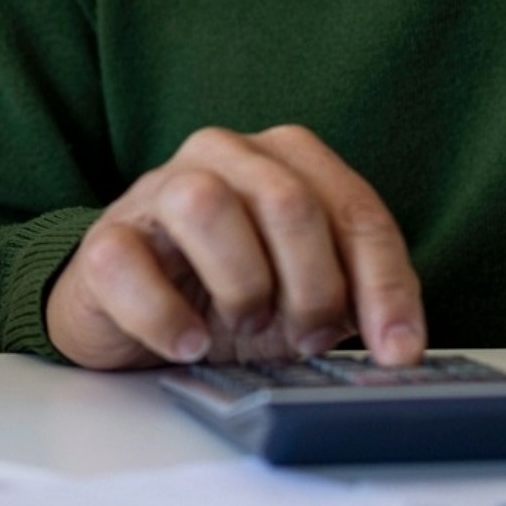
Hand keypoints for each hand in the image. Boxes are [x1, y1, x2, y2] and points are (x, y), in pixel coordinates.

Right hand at [45, 125, 424, 370]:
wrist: (131, 311)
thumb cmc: (226, 294)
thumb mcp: (303, 294)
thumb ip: (353, 297)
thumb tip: (401, 345)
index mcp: (285, 159)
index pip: (356, 209)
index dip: (385, 285)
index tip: (398, 349)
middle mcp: (223, 156)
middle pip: (288, 201)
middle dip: (313, 287)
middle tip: (308, 338)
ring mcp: (157, 190)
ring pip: (207, 204)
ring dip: (241, 286)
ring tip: (243, 327)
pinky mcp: (104, 239)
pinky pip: (130, 265)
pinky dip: (168, 318)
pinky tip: (188, 343)